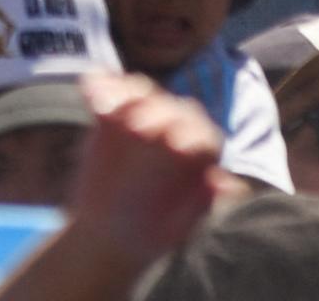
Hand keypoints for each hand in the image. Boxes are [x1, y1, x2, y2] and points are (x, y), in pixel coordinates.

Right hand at [63, 75, 225, 257]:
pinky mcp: (111, 111)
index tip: (177, 146)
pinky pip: (107, 90)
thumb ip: (201, 201)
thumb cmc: (151, 232)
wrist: (111, 231)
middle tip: (136, 127)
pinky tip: (89, 92)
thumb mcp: (176, 226)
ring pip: (140, 93)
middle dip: (157, 114)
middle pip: (171, 109)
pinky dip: (99, 87)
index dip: (192, 138)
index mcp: (198, 152)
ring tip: (104, 107)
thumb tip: (229, 185)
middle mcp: (175, 125)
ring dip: (125, 95)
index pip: (202, 137)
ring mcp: (141, 114)